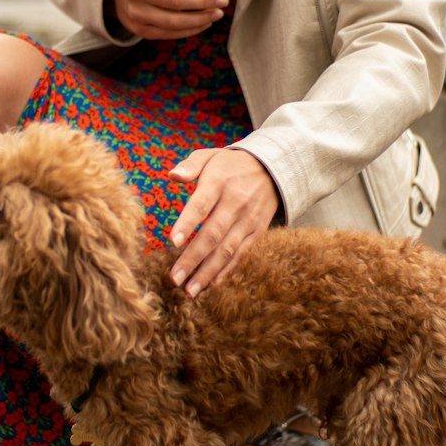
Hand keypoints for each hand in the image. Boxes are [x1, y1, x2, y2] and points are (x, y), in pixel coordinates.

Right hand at [113, 0, 227, 39]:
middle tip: (223, 1)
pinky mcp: (139, 29)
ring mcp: (137, 13)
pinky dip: (189, 30)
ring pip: (174, 21)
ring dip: (200, 19)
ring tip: (217, 13)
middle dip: (204, 2)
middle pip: (177, 1)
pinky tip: (204, 23)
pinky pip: (168, 33)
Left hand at [167, 147, 279, 296]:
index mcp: (219, 182)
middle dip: (193, 259)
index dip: (187, 223)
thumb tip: (172, 175)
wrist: (272, 168)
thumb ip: (190, 165)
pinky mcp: (257, 232)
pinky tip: (210, 284)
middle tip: (174, 279)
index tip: (172, 241)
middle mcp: (235, 203)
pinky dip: (226, 271)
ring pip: (227, 250)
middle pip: (213, 235)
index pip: (201, 205)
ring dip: (207, 272)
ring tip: (189, 290)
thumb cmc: (230, 165)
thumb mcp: (210, 156)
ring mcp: (248, 220)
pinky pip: (241, 254)